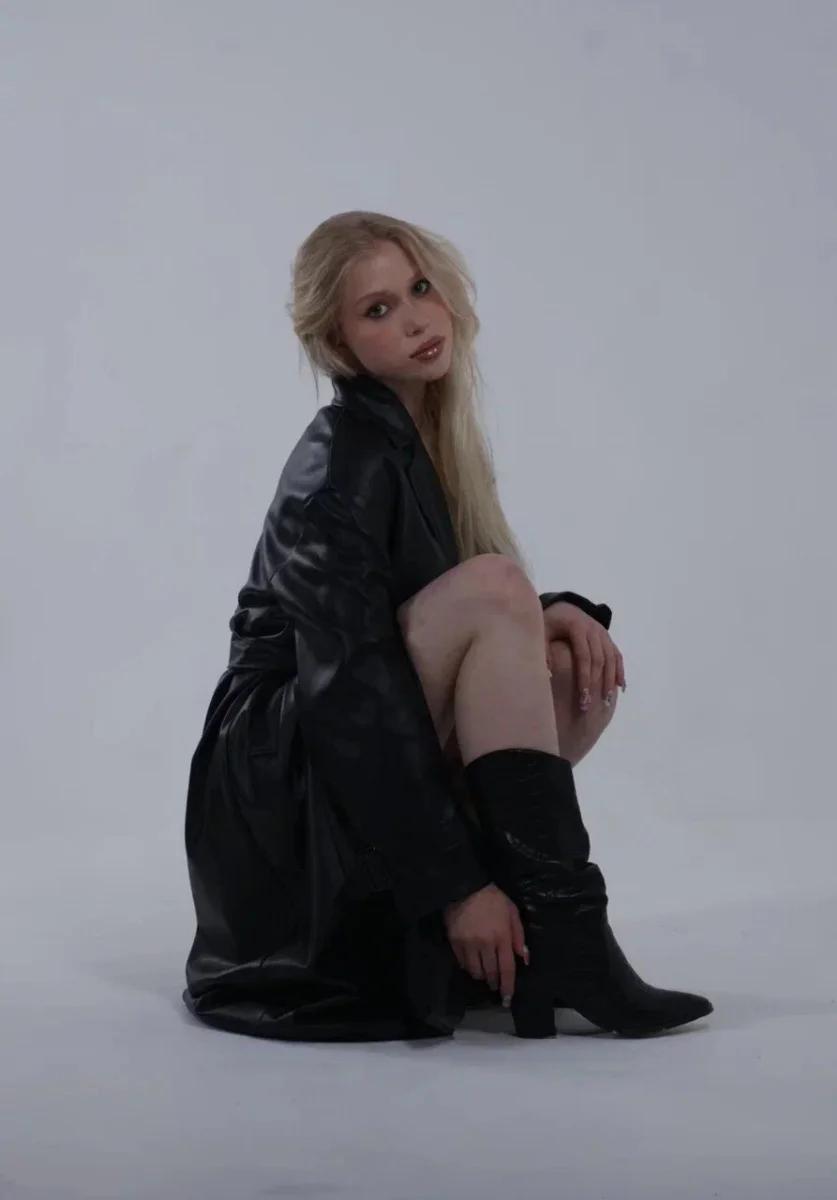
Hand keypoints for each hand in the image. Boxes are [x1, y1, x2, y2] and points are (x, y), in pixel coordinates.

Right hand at [444, 884, 528, 1003]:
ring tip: (484, 975)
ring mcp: (468, 944)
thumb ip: (519, 936)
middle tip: (496, 986)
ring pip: (475, 971)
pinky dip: (468, 967)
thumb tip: (524, 959)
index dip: (508, 986)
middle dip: (495, 983)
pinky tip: (472, 965)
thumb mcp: (512, 912)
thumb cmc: (493, 898)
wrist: (465, 886)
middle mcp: (485, 944)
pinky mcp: (454, 942)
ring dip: (481, 976)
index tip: (507, 999)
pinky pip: (462, 962)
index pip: (507, 969)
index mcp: (502, 937)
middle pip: (491, 973)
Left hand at [544, 602, 625, 711]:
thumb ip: (544, 651)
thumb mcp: (542, 631)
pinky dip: (620, 671)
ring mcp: (603, 633)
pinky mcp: (608, 638)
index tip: (583, 696)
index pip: (584, 656)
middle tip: (592, 705)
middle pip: (599, 659)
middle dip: (597, 683)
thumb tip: (547, 675)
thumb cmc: (550, 622)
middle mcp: (594, 629)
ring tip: (606, 701)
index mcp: (577, 627)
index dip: (585, 677)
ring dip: (610, 680)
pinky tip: (621, 687)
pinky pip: (617, 655)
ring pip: (611, 658)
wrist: (564, 607)